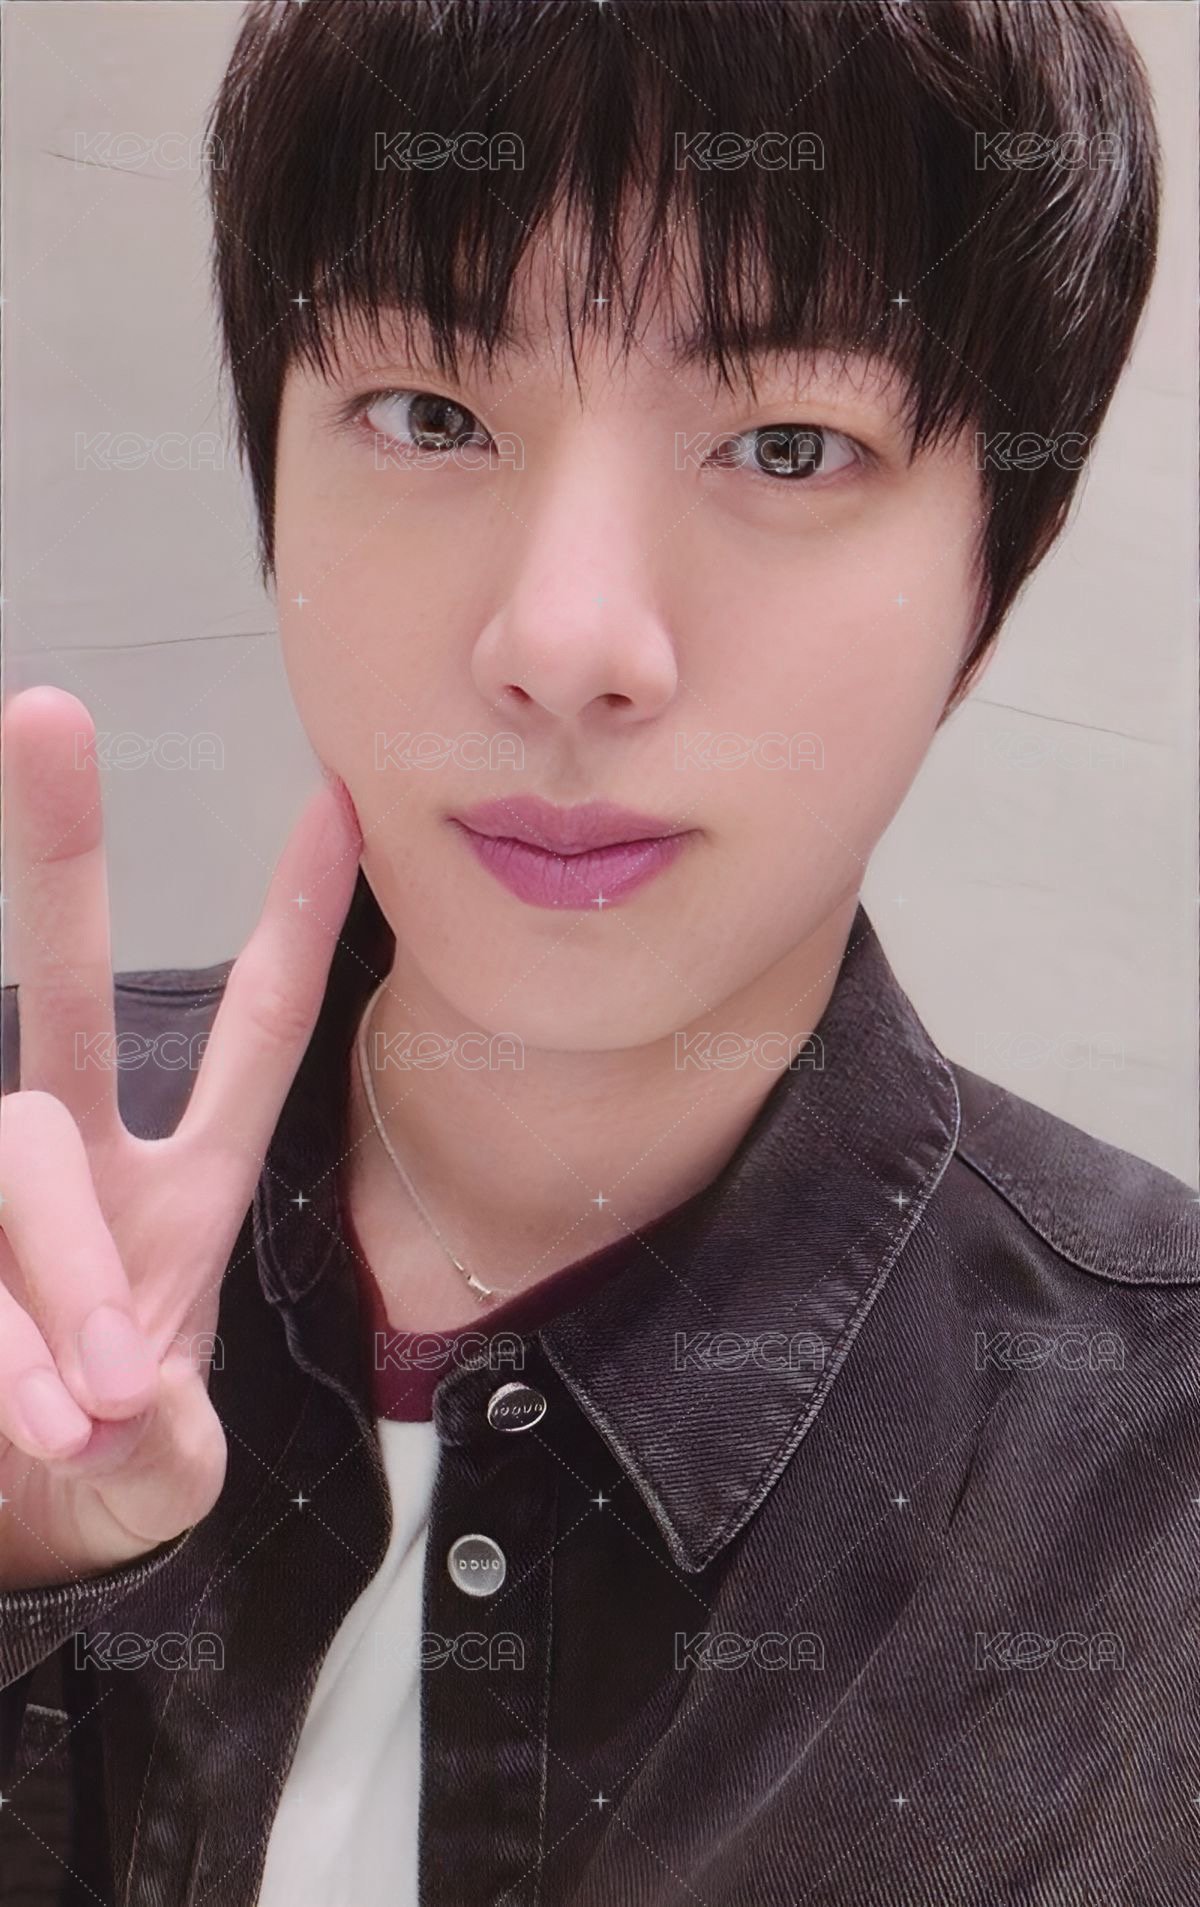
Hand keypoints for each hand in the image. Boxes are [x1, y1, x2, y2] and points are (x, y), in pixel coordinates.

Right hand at [0, 687, 360, 1588]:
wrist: (13, 1539)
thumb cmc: (102, 1477)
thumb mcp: (163, 1468)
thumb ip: (163, 1450)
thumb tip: (116, 1408)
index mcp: (188, 1193)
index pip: (256, 1033)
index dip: (296, 923)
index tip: (339, 802)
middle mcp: (82, 1166)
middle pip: (72, 996)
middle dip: (63, 859)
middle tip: (48, 711)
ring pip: (13, 1154)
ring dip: (52, 1289)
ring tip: (73, 1419)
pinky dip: (5, 1348)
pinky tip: (25, 1419)